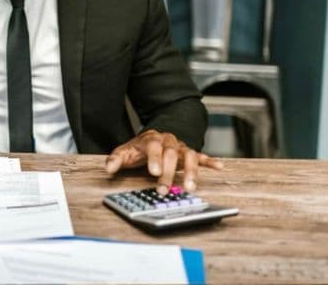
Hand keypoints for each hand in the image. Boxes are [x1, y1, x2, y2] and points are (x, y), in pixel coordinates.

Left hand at [104, 130, 223, 194]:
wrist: (152, 138)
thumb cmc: (138, 149)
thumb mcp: (124, 152)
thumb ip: (116, 159)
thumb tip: (109, 168)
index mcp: (151, 139)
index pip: (154, 147)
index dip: (154, 159)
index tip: (153, 172)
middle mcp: (168, 141)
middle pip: (171, 154)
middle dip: (168, 172)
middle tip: (163, 189)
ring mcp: (180, 148)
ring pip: (189, 156)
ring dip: (190, 172)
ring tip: (190, 187)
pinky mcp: (189, 154)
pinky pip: (201, 156)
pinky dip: (210, 162)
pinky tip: (219, 167)